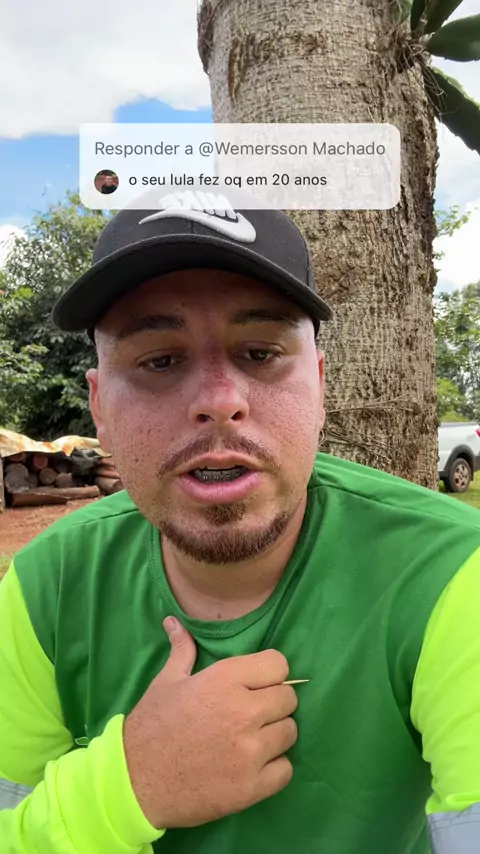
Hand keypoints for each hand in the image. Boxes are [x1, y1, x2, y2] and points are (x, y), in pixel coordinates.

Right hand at [123, 616, 297, 828]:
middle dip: (274, 704)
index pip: (278, 664)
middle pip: (288, 699)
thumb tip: (174, 621)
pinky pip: (286, 770)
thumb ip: (182, 649)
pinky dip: (274, 769)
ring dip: (275, 735)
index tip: (257, 684)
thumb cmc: (153, 726)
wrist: (135, 782)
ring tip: (251, 740)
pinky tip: (252, 767)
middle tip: (252, 714)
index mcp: (224, 679)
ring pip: (290, 732)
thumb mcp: (167, 681)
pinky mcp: (252, 787)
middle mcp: (243, 711)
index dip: (270, 673)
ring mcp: (250, 751)